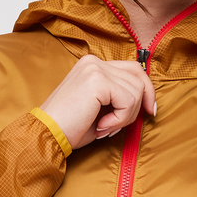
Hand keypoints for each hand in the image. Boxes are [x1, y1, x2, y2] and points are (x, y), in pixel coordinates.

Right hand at [39, 54, 155, 148]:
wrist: (46, 134)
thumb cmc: (70, 127)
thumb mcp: (100, 107)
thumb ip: (118, 97)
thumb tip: (146, 102)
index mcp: (93, 65)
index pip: (133, 69)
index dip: (147, 90)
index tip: (150, 110)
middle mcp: (94, 62)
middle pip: (138, 77)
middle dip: (136, 107)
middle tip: (117, 126)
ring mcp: (95, 69)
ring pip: (136, 91)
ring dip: (125, 116)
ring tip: (104, 127)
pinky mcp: (97, 81)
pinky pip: (127, 100)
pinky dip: (120, 119)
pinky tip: (101, 126)